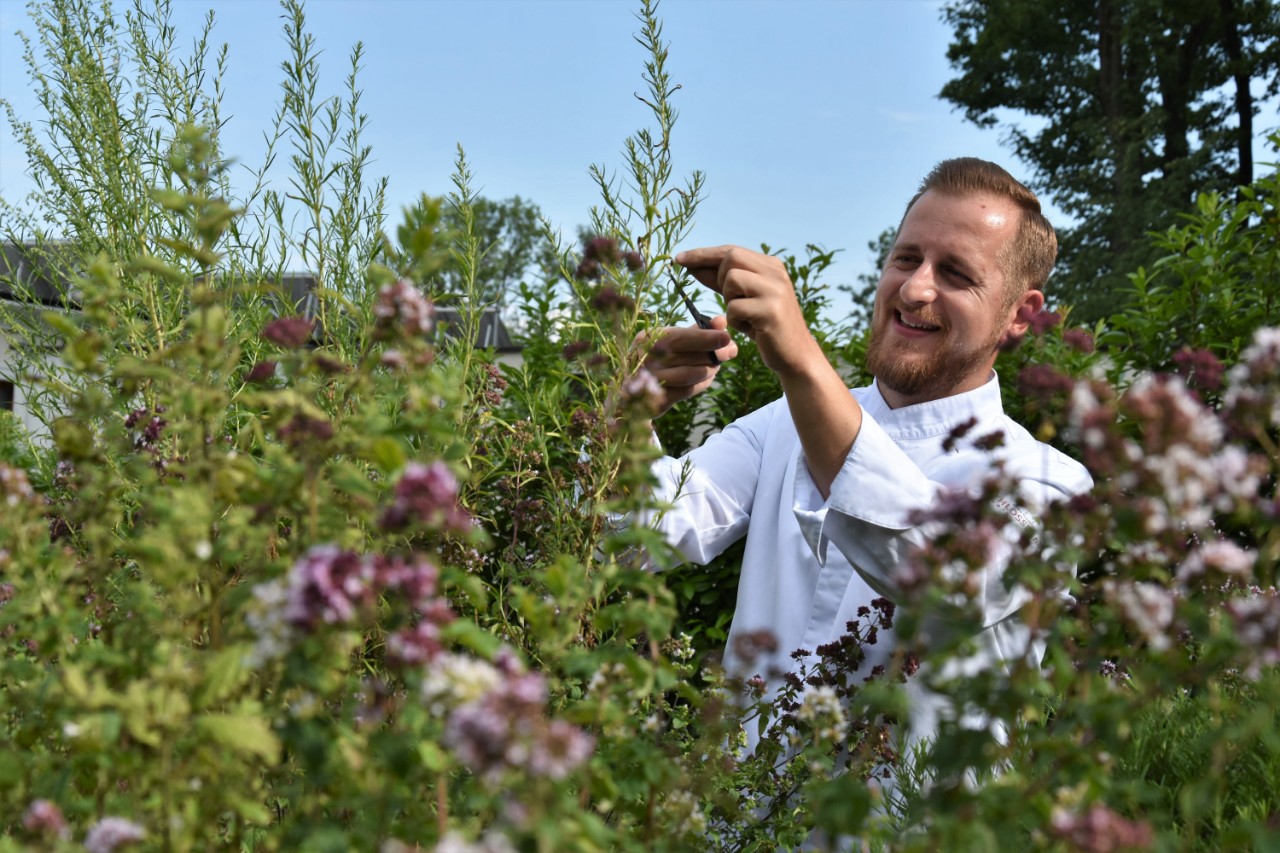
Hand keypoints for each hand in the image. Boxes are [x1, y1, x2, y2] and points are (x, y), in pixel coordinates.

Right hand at [641, 315, 737, 416]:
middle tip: (731, 350)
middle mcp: (646, 360)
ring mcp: (650, 382)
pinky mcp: (657, 400)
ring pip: (691, 375)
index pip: (680, 337)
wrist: (631, 391)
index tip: (726, 336)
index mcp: (647, 339)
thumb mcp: (669, 340)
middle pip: (688, 357)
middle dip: (715, 353)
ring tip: (716, 365)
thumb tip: (721, 321)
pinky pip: (688, 391)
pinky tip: (707, 377)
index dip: (706, 337)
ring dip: (710, 369)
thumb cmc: (656, 358)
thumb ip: (696, 331)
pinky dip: (702, 383)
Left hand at [675, 246, 823, 379]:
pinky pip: (734, 308)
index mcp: (771, 266)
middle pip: (731, 258)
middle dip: (717, 276)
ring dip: (728, 300)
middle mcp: (776, 272)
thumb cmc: (765, 327)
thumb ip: (721, 281)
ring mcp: (775, 290)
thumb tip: (692, 265)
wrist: (795, 355)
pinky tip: (750, 328)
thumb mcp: (743, 299)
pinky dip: (734, 321)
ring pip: (732, 279)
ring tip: (744, 315)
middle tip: (726, 298)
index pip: (731, 250)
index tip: (679, 259)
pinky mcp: (771, 311)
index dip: (703, 254)